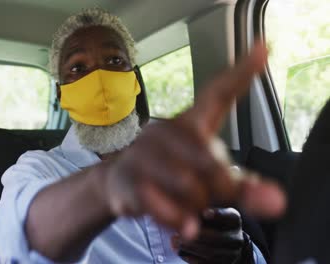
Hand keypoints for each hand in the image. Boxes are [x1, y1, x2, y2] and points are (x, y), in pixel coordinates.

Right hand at [101, 41, 285, 238]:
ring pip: (188, 186)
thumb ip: (245, 188)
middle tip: (208, 195)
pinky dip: (176, 219)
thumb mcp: (210, 180)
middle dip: (218, 188)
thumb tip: (276, 202)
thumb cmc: (171, 175)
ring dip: (194, 207)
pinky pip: (160, 204)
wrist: (118, 183)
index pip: (218, 94)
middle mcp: (167, 130)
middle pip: (212, 161)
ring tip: (184, 204)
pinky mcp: (128, 178)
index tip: (264, 48)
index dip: (242, 73)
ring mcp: (144, 153)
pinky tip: (182, 224)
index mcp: (191, 123)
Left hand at [176, 208, 251, 263]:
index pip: (229, 216)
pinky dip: (191, 258)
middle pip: (216, 237)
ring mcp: (232, 254)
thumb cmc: (209, 223)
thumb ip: (200, 213)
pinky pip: (206, 263)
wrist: (222, 244)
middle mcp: (237, 238)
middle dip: (196, 235)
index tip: (205, 213)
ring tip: (176, 241)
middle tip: (180, 232)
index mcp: (234, 220)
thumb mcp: (208, 214)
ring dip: (190, 247)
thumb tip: (189, 217)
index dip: (218, 215)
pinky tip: (180, 251)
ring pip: (210, 252)